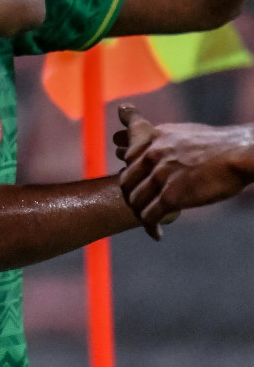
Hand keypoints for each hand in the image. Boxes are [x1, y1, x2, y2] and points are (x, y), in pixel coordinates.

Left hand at [113, 104, 253, 235]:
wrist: (241, 154)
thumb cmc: (222, 145)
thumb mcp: (185, 133)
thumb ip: (166, 140)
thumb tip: (162, 146)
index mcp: (155, 137)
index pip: (125, 155)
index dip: (128, 170)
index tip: (132, 182)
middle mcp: (152, 155)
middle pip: (126, 181)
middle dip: (132, 195)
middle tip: (142, 205)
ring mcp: (160, 175)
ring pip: (135, 200)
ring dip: (141, 213)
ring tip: (150, 219)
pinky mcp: (171, 196)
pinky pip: (150, 216)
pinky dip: (151, 227)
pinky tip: (157, 233)